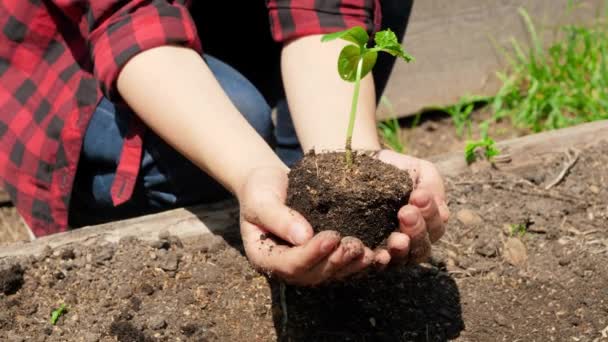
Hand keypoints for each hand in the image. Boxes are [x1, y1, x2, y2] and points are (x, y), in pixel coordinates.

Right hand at [238, 167, 374, 285]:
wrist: (270, 183)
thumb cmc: (261, 189)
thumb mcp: (261, 199)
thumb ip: (278, 218)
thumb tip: (304, 237)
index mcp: (265, 257)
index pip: (290, 264)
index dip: (312, 253)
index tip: (331, 236)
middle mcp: (287, 268)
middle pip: (313, 275)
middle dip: (336, 262)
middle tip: (355, 246)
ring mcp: (307, 265)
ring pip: (331, 274)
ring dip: (352, 266)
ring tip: (371, 253)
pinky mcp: (324, 257)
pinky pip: (342, 265)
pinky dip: (359, 261)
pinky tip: (378, 253)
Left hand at [373, 150, 449, 266]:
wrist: (363, 167)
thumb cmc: (395, 170)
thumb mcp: (418, 170)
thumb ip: (431, 183)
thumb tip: (433, 202)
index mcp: (428, 222)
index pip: (436, 224)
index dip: (430, 212)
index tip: (418, 195)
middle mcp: (414, 240)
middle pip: (423, 246)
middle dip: (417, 230)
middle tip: (406, 212)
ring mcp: (393, 251)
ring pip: (405, 258)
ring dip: (402, 248)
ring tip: (397, 238)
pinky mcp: (372, 256)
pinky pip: (379, 264)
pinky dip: (381, 261)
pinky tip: (379, 254)